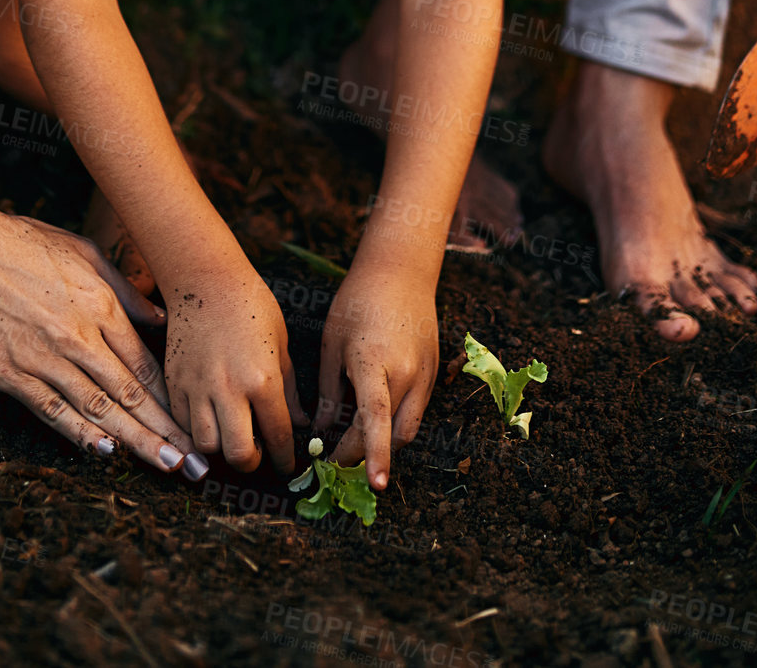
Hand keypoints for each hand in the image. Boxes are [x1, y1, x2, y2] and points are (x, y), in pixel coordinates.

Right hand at [0, 207, 202, 475]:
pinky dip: (79, 433)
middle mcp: (76, 337)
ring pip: (96, 408)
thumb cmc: (28, 244)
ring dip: (133, 441)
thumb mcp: (87, 253)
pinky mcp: (9, 373)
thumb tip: (162, 322)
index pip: (144, 365)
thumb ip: (126, 292)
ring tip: (163, 465)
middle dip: (163, 432)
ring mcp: (42, 358)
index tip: (192, 426)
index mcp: (100, 306)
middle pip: (128, 394)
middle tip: (193, 463)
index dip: (171, 400)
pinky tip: (104, 451)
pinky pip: (51, 410)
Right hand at [163, 259, 306, 473]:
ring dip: (221, 449)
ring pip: (207, 447)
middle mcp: (229, 390)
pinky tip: (209, 420)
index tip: (287, 465)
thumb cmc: (251, 305)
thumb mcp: (280, 344)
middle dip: (252, 462)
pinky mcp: (175, 383)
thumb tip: (299, 422)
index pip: (278, 436)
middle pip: (238, 455)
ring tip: (231, 436)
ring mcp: (198, 388)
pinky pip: (183, 425)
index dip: (285, 459)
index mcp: (262, 380)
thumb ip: (289, 389)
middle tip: (258, 453)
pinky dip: (196, 432)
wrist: (206, 279)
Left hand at [314, 257, 438, 491]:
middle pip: (394, 434)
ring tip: (355, 445)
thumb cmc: (356, 303)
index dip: (373, 455)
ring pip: (409, 427)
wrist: (399, 272)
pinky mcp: (433, 371)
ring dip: (386, 443)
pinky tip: (375, 420)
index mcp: (374, 364)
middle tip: (339, 462)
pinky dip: (397, 423)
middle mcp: (406, 373)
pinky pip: (417, 409)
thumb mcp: (332, 345)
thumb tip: (323, 433)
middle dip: (369, 455)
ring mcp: (425, 373)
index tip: (373, 485)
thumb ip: (331, 393)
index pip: (375, 420)